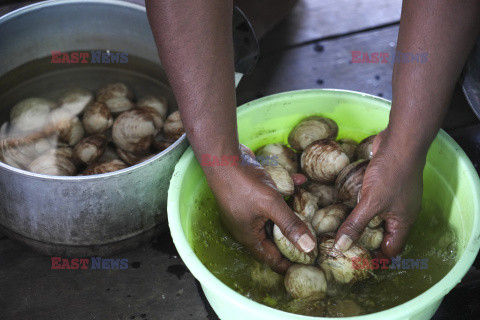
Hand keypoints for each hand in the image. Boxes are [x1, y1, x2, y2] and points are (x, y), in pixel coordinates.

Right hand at [203, 145, 315, 272]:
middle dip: (293, 237)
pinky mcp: (252, 193)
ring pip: (274, 217)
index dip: (289, 262)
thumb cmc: (243, 185)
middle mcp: (248, 226)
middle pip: (274, 239)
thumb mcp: (271, 205)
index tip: (309, 261)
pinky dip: (286, 191)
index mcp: (250, 236)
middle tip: (314, 237)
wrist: (223, 158)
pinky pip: (272, 197)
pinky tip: (300, 180)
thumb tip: (309, 248)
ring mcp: (249, 209)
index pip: (272, 258)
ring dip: (291, 213)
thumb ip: (290, 225)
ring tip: (310, 212)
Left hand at [335, 130, 424, 256]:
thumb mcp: (371, 203)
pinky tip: (346, 205)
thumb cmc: (391, 174)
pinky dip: (361, 205)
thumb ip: (355, 225)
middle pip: (383, 234)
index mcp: (403, 223)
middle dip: (365, 240)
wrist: (400, 142)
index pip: (391, 249)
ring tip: (341, 228)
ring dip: (361, 221)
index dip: (376, 257)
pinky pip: (373, 201)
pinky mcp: (385, 185)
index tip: (355, 260)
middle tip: (343, 245)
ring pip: (377, 216)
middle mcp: (400, 213)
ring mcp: (394, 198)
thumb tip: (340, 247)